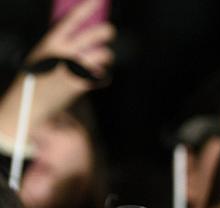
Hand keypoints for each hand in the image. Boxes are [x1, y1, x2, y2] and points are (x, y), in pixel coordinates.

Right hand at [0, 0, 114, 139]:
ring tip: (99, 58)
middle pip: (96, 34)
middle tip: (108, 31)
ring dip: (105, 56)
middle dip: (106, 31)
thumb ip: (60, 45)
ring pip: (104, 54)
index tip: (98, 0)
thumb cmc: (37, 78)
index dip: (87, 8)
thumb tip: (80, 36)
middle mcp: (64, 53)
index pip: (72, 20)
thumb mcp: (43, 55)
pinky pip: (102, 74)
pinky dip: (100, 75)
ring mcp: (74, 69)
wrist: (29, 104)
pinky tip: (94, 76)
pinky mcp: (82, 84)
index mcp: (51, 43)